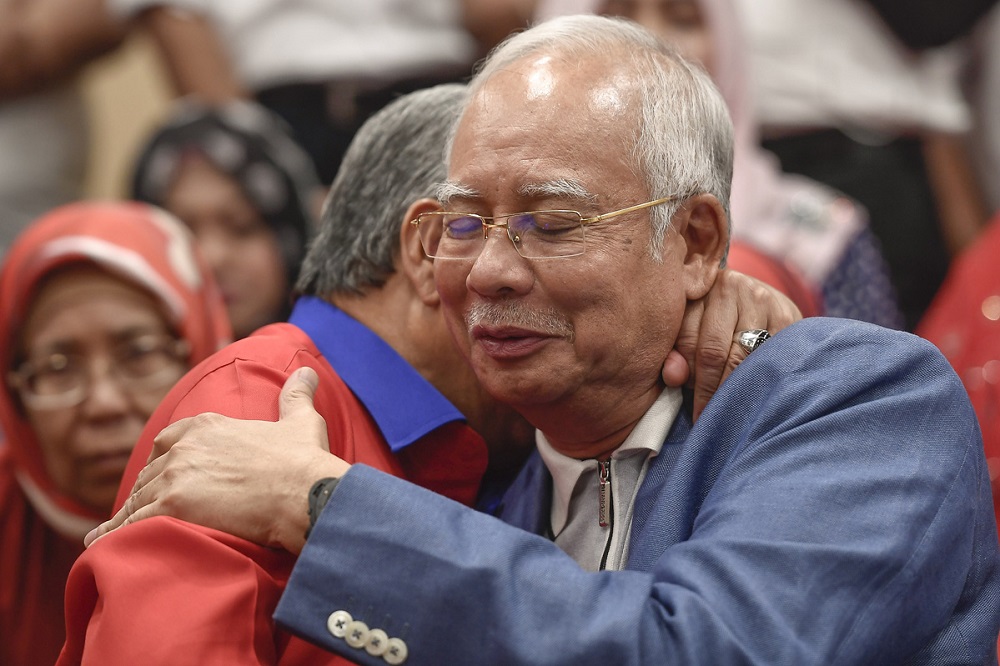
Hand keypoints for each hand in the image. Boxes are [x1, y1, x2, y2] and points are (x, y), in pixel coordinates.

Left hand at [86, 367, 346, 553]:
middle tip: (143, 511)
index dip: (163, 459)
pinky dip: (114, 535)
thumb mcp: (301, 421)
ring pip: (138, 498)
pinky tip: (102, 545)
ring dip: (129, 516)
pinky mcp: (171, 507)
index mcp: (208, 426)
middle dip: (146, 490)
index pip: (169, 440)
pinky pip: (131, 524)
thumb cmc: (305, 462)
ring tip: (117, 534)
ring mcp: (175, 477)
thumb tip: (308, 371)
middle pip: (150, 472)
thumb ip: (296, 395)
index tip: (161, 474)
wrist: (306, 493)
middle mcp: (185, 448)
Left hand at [661, 269, 801, 419]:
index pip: (686, 341)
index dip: (686, 378)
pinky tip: (755, 396)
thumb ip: (676, 353)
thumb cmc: (715, 322)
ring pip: (741, 357)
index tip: (691, 409)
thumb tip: (673, 377)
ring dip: (733, 389)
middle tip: (708, 419)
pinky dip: (761, 380)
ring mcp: (760, 298)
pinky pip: (771, 356)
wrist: (761, 300)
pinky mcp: (787, 314)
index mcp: (697, 290)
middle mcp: (729, 287)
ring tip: (728, 414)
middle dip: (708, 391)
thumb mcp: (690, 331)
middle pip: (712, 350)